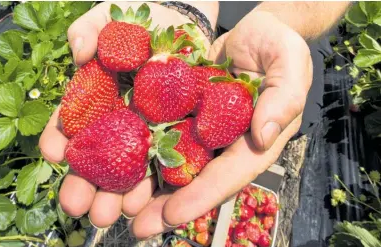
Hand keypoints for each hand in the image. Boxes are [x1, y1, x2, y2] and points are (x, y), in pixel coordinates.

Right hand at [39, 2, 214, 227]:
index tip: (53, 153)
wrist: (187, 28)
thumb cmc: (144, 22)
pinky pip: (166, 162)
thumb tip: (79, 52)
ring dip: (119, 193)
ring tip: (112, 213)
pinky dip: (157, 183)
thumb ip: (91, 29)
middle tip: (79, 206)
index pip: (73, 121)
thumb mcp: (114, 19)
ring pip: (130, 168)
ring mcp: (147, 131)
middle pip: (99, 156)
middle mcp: (118, 120)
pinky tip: (148, 201)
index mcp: (97, 97)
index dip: (61, 138)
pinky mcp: (176, 135)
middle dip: (86, 183)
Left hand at [129, 11, 311, 238]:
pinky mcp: (184, 115)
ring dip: (148, 187)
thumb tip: (263, 137)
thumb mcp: (290, 63)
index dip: (202, 196)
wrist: (252, 33)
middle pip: (197, 179)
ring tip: (120, 207)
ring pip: (175, 164)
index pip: (229, 174)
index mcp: (254, 139)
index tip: (172, 215)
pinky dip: (141, 152)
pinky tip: (118, 166)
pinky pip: (162, 135)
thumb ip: (283, 99)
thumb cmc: (277, 44)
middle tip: (138, 227)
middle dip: (168, 205)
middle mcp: (227, 142)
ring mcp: (203, 130)